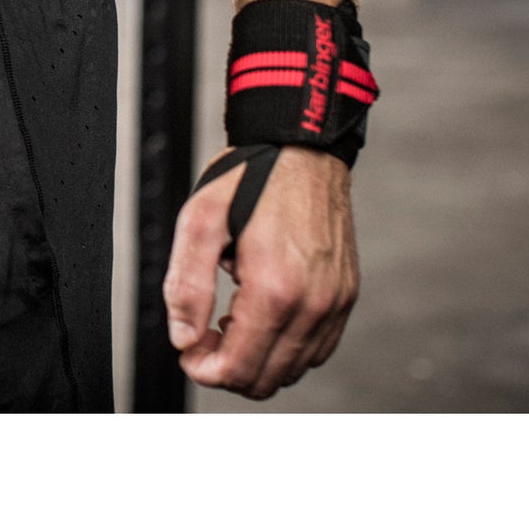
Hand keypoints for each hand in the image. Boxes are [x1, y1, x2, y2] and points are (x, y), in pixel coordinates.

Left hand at [162, 145, 359, 399]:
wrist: (301, 149)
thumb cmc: (249, 178)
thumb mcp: (200, 221)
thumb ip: (187, 286)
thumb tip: (183, 339)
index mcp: (275, 289)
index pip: (239, 369)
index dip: (203, 370)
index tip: (188, 348)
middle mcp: (314, 304)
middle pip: (267, 380)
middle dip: (227, 368)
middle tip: (203, 335)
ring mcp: (335, 302)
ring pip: (294, 370)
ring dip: (256, 358)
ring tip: (230, 319)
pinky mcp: (346, 296)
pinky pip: (317, 349)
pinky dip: (286, 347)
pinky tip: (261, 315)